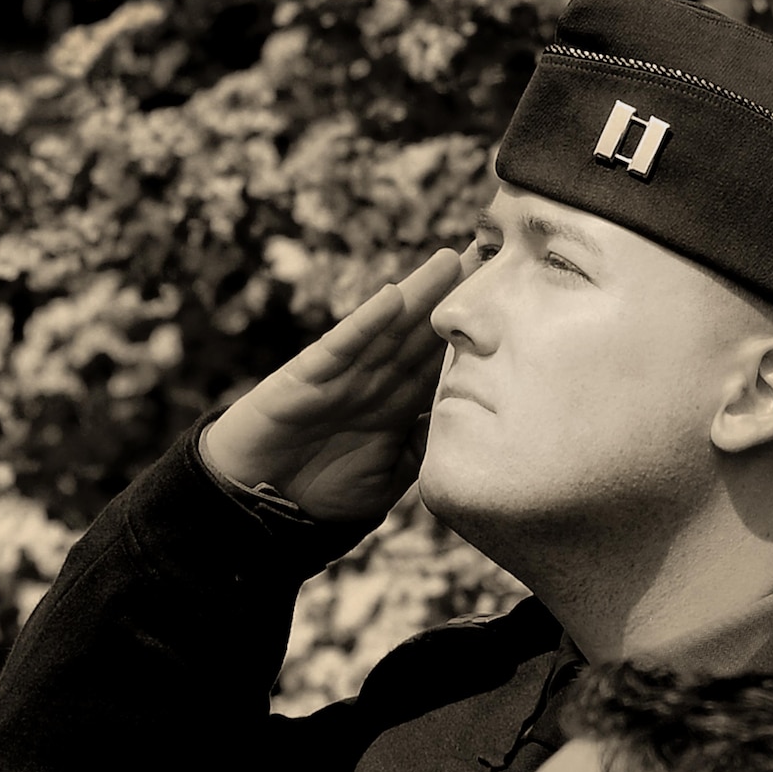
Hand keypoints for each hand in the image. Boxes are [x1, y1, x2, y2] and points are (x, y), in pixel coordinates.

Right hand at [201, 248, 472, 520]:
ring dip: (419, 295)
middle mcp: (371, 382)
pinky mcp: (304, 380)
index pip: (439, 360)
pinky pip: (341, 348)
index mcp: (395, 404)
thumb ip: (426, 445)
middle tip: (492, 259)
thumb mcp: (393, 473)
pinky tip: (393, 298)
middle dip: (453, 299)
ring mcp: (339, 377)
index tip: (512, 305)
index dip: (472, 334)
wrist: (259, 512)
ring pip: (387, 329)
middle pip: (420, 333)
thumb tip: (475, 423)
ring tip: (452, 261)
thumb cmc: (323, 495)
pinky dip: (366, 324)